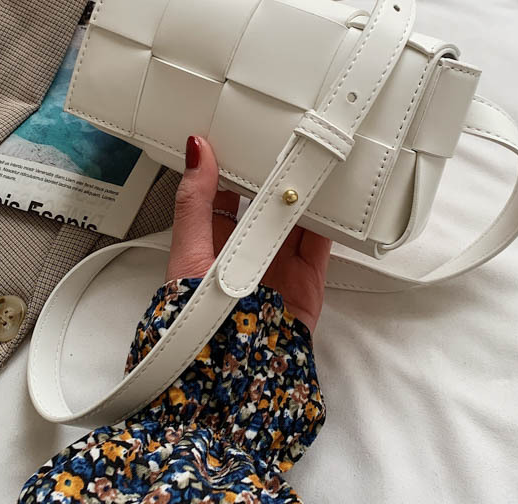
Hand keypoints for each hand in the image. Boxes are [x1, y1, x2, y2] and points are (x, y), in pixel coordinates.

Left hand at [166, 135, 330, 331]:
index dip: (232, 172)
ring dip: (301, 196)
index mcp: (212, 246)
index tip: (242, 142)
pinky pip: (321, 244)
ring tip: (309, 163)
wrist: (230, 376)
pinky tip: (329, 197)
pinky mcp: (307, 281)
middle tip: (282, 147)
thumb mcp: (188, 252)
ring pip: (294, 220)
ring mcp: (279, 267)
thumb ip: (194, 202)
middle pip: (263, 207)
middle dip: (272, 181)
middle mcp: (247, 255)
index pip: (224, 199)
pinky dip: (328, 221)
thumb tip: (195, 151)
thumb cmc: (195, 321)